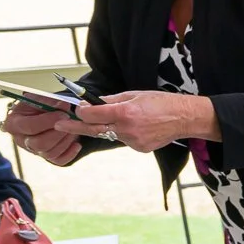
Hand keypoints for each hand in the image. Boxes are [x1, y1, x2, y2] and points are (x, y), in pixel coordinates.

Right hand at [2, 101, 82, 166]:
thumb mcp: (39, 98)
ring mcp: (33, 151)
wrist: (44, 115)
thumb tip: (64, 105)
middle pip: (39, 144)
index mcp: (14, 124)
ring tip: (73, 129)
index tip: (63, 114)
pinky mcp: (46, 158)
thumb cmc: (38, 106)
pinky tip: (76, 143)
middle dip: (58, 134)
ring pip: (50, 153)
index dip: (48, 121)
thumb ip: (50, 101)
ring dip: (65, 141)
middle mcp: (21, 140)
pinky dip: (70, 153)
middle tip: (70, 123)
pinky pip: (59, 160)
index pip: (29, 126)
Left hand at [56, 91, 217, 153]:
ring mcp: (133, 141)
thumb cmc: (162, 102)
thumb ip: (112, 100)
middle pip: (93, 129)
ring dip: (109, 127)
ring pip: (110, 135)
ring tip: (128, 119)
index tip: (78, 108)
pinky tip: (140, 127)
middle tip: (59, 125)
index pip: (92, 114)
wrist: (184, 118)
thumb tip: (95, 103)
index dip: (82, 111)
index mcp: (124, 112)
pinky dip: (125, 133)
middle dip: (75, 126)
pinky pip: (124, 140)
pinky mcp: (140, 148)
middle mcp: (126, 129)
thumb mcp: (135, 94)